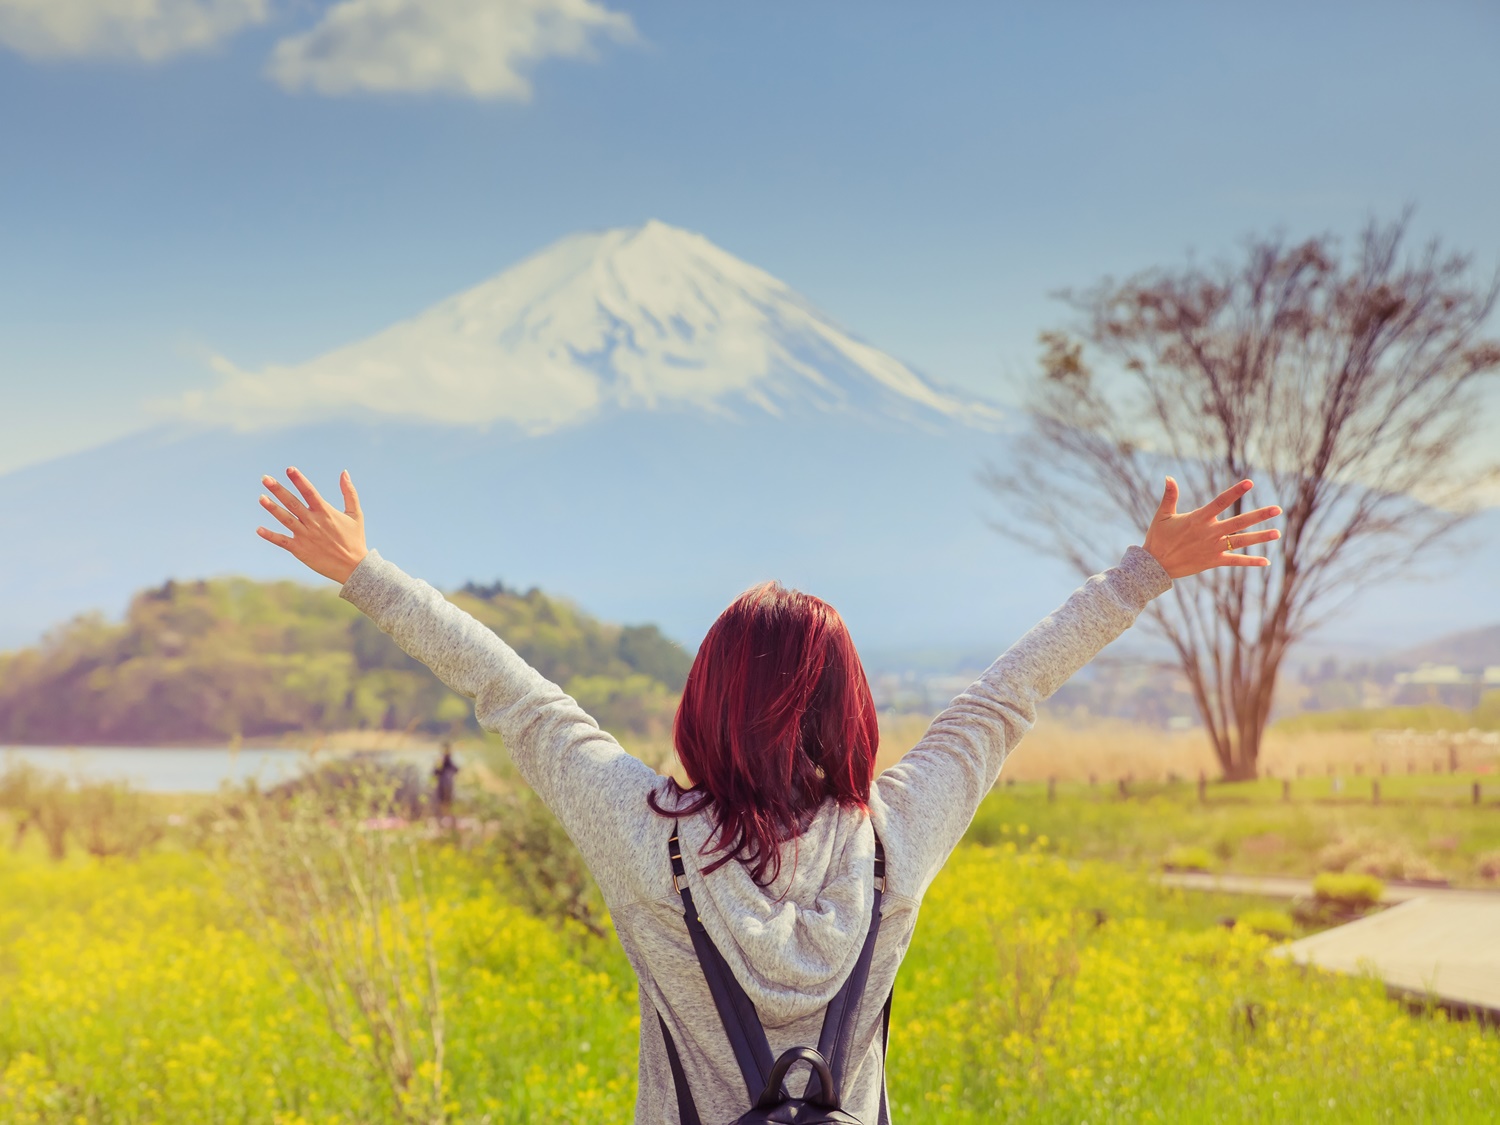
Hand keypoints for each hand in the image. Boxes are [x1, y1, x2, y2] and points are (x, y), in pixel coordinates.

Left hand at [256, 467, 367, 584]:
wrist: (353, 567)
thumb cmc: (355, 539)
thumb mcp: (356, 514)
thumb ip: (349, 492)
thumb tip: (344, 472)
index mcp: (326, 512)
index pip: (309, 492)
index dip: (299, 480)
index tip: (289, 469)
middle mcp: (314, 522)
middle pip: (292, 503)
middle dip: (278, 490)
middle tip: (265, 478)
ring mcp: (305, 536)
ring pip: (285, 519)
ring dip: (272, 508)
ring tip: (261, 498)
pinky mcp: (300, 550)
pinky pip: (283, 541)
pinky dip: (271, 536)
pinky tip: (259, 529)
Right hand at [1142, 477, 1280, 579]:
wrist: (1155, 565)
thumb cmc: (1158, 538)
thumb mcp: (1162, 515)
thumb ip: (1170, 496)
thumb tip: (1169, 477)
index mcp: (1198, 519)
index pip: (1221, 502)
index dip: (1236, 492)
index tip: (1250, 483)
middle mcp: (1209, 532)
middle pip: (1239, 522)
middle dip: (1259, 515)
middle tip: (1277, 509)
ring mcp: (1213, 548)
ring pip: (1241, 541)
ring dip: (1260, 537)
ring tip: (1277, 533)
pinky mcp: (1213, 561)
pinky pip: (1235, 561)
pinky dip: (1250, 562)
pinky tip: (1266, 561)